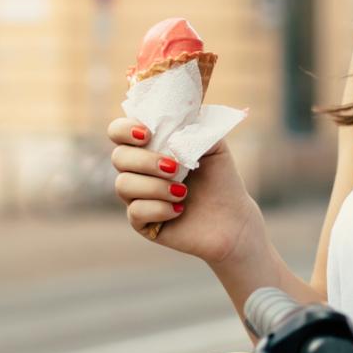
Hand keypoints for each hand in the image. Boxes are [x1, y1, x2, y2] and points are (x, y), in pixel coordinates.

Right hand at [106, 116, 262, 267]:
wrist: (233, 220)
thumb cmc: (221, 180)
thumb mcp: (213, 145)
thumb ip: (193, 129)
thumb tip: (171, 129)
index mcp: (150, 147)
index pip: (118, 132)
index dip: (125, 129)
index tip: (147, 134)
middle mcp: (138, 171)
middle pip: (119, 157)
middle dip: (146, 161)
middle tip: (175, 168)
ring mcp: (137, 197)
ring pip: (123, 185)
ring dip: (155, 187)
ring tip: (183, 192)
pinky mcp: (142, 223)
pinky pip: (135, 212)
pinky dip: (158, 209)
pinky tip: (179, 210)